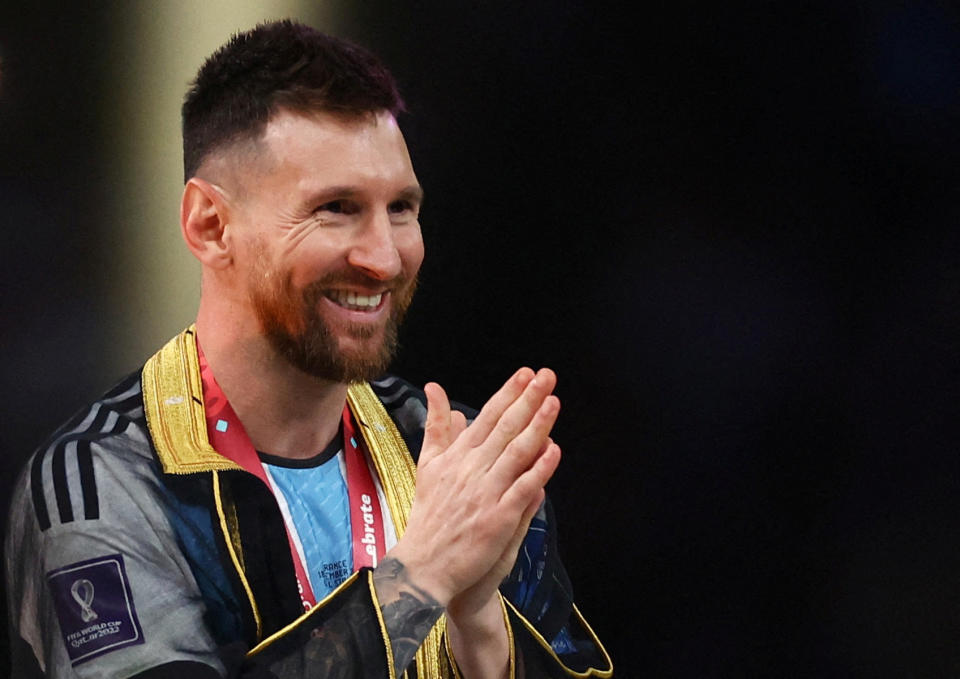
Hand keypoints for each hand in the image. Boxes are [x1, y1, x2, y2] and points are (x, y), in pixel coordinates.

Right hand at [386, 367, 561, 605]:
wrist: (424, 565)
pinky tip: (554, 451)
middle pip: (504, 428)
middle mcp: (470, 469)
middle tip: (546, 376)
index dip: (508, 394)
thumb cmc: (429, 515)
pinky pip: (522, 488)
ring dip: (537, 426)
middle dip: (527, 399)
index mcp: (456, 456)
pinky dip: (539, 469)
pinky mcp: (496, 518)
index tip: (526, 374)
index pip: (487, 417)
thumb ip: (437, 426)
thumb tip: (435, 389)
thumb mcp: (426, 464)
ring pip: (516, 453)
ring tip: (553, 402)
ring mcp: (484, 493)